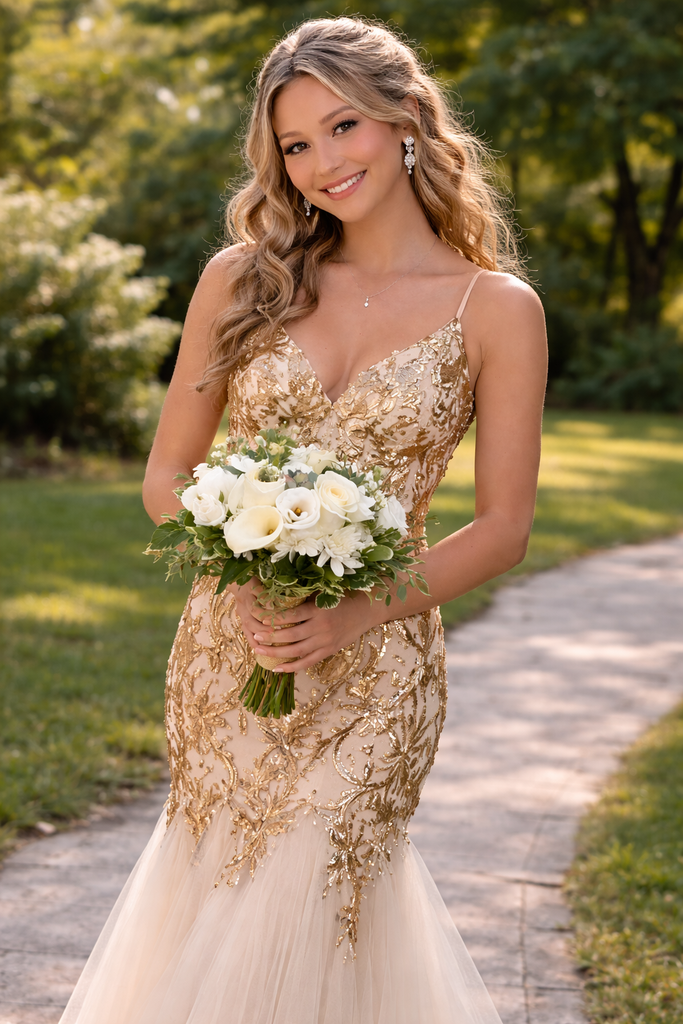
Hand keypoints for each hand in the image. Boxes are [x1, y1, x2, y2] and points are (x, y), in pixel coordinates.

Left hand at [233, 583, 377, 673]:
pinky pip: (308, 662)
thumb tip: (280, 594)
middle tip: (254, 637)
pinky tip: (277, 669)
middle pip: (290, 635)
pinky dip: (292, 667)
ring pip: (296, 651)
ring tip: (259, 651)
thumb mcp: (325, 592)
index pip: (291, 614)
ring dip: (276, 653)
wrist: (367, 611)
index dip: (274, 618)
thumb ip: (305, 596)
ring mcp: (325, 641)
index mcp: (318, 609)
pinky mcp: (329, 651)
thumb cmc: (344, 597)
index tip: (258, 618)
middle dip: (270, 637)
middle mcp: (321, 626)